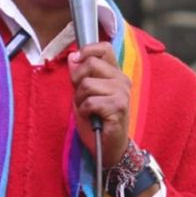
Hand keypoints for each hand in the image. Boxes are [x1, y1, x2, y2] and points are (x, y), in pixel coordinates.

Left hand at [69, 42, 131, 166]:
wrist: (108, 148)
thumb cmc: (96, 121)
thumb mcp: (83, 94)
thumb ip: (79, 75)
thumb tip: (73, 57)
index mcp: (115, 73)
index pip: (104, 48)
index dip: (87, 51)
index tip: (77, 61)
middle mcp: (122, 80)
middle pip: (91, 63)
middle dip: (77, 80)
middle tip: (82, 97)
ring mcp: (122, 93)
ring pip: (87, 84)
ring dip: (80, 99)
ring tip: (88, 110)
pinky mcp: (119, 106)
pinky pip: (90, 102)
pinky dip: (84, 112)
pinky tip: (91, 118)